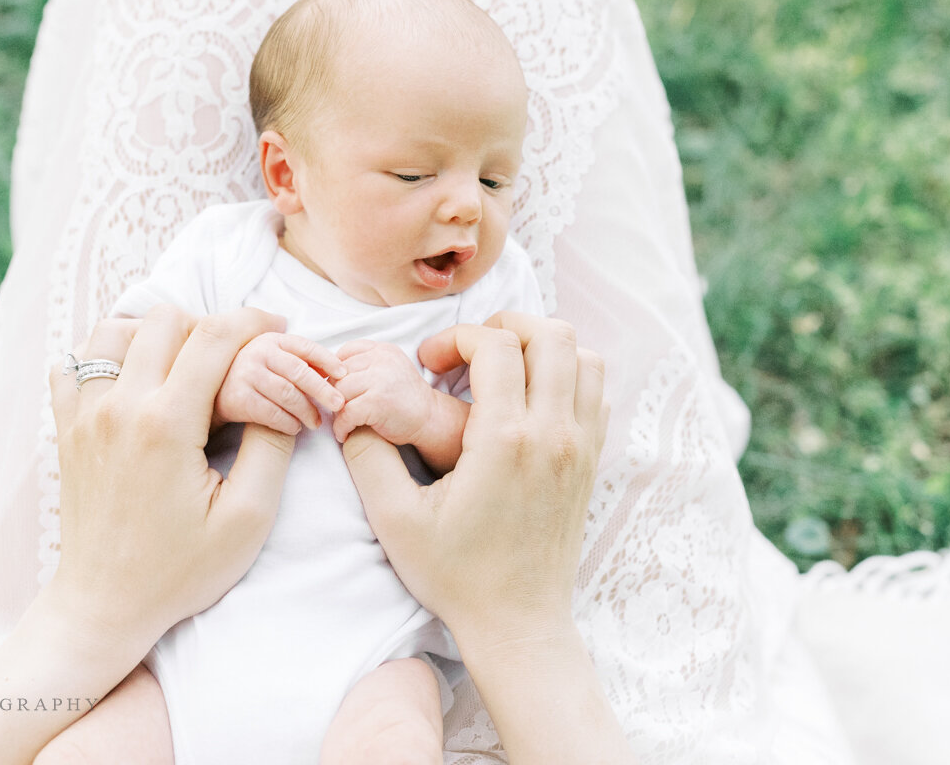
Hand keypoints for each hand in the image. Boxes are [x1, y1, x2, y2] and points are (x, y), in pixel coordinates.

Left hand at [46, 305, 300, 649]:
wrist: (105, 605)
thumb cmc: (180, 571)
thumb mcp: (247, 519)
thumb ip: (271, 448)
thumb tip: (284, 397)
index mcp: (166, 424)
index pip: (214, 336)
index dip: (254, 322)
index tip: (278, 328)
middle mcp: (119, 407)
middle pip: (165, 320)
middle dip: (209, 326)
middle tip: (235, 358)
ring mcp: (84, 415)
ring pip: (114, 330)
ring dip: (154, 334)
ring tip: (183, 364)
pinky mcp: (66, 429)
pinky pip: (74, 365)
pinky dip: (106, 357)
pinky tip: (134, 382)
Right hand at [212, 330, 347, 433]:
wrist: (213, 392)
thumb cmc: (253, 375)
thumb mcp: (274, 359)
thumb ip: (300, 361)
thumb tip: (337, 369)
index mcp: (272, 340)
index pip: (306, 347)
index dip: (328, 360)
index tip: (344, 374)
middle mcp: (258, 353)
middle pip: (299, 372)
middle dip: (323, 390)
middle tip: (339, 404)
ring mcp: (246, 374)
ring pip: (287, 394)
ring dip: (306, 411)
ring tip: (316, 422)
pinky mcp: (238, 397)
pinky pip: (272, 412)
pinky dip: (288, 423)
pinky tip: (295, 427)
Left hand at [330, 339, 432, 444]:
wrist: (431, 419)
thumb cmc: (405, 399)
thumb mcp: (390, 370)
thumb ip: (367, 365)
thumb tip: (330, 372)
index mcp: (383, 350)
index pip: (346, 352)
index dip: (337, 372)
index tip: (338, 389)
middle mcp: (382, 360)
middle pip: (339, 374)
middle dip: (335, 394)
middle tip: (338, 410)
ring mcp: (379, 380)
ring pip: (339, 393)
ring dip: (336, 412)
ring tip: (343, 422)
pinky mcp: (376, 402)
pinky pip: (345, 413)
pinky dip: (341, 427)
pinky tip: (345, 434)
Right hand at [339, 312, 607, 647]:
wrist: (517, 622)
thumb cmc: (456, 575)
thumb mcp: (394, 520)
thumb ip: (367, 456)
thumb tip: (352, 409)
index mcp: (505, 440)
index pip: (497, 345)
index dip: (456, 337)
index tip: (430, 363)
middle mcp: (553, 434)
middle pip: (552, 335)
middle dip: (504, 327)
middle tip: (468, 353)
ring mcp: (581, 446)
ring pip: (585, 356)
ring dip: (543, 347)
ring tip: (502, 368)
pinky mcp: (591, 461)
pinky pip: (597, 391)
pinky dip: (568, 375)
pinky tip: (530, 398)